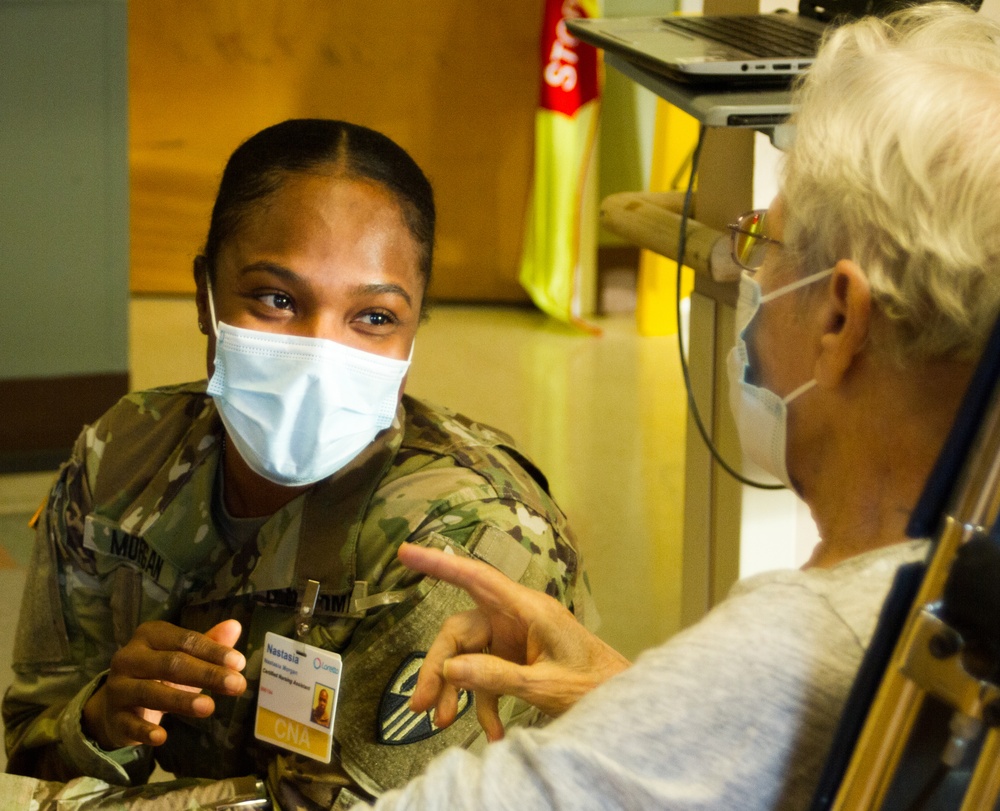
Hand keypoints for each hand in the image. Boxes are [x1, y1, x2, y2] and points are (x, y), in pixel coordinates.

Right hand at [82, 619, 245, 749]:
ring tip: (209, 707)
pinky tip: (162, 737)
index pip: (185, 640)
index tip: (239, 663)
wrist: (115, 704)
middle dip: (206, 674)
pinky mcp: (113, 716)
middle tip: (238, 685)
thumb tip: (235, 625)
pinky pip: (129, 723)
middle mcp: (129, 657)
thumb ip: (209, 643)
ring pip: (150, 692)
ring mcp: (118, 687)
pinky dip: (144, 731)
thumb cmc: (158, 674)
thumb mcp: (183, 656)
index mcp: (150, 635)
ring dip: (181, 700)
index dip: (213, 651)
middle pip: (170, 663)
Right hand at [398, 542, 629, 741]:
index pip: (476, 578)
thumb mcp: (543, 685)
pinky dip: (484, 702)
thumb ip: (496, 676)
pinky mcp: (518, 658)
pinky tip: (492, 731)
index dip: (439, 563)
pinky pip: (487, 674)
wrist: (623, 702)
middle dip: (438, 668)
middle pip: (461, 631)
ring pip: (468, 656)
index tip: (406, 552)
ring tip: (445, 723)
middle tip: (421, 706)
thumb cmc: (594, 684)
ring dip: (457, 691)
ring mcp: (515, 639)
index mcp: (527, 609)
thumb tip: (449, 670)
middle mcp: (516, 618)